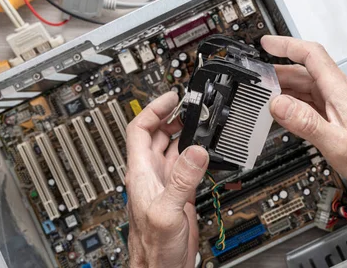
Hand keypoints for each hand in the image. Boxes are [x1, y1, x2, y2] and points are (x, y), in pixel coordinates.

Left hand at [125, 92, 208, 267]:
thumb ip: (181, 179)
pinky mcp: (179, 193)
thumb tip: (196, 149)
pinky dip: (196, 152)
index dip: (154, 109)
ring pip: (173, 147)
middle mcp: (151, 174)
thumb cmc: (153, 248)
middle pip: (157, 134)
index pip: (140, 129)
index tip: (172, 97)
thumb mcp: (168, 211)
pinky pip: (186, 164)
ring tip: (199, 120)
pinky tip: (205, 149)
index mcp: (141, 172)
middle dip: (172, 116)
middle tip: (191, 106)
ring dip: (184, 132)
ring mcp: (165, 182)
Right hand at [261, 36, 346, 201]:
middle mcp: (341, 92)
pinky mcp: (337, 114)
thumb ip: (304, 122)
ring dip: (284, 87)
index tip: (267, 43)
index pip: (312, 54)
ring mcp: (339, 103)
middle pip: (305, 70)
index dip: (287, 45)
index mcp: (341, 90)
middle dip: (278, 71)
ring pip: (306, 86)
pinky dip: (293, 102)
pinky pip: (311, 100)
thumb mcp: (335, 143)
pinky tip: (283, 110)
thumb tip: (278, 103)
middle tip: (257, 78)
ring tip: (264, 94)